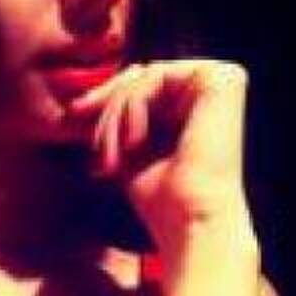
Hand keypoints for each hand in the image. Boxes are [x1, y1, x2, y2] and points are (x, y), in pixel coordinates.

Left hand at [69, 59, 261, 295]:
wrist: (187, 220)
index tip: (74, 114)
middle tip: (86, 130)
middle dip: (107, 104)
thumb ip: (115, 115)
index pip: (141, 82)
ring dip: (116, 114)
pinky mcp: (221, 79)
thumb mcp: (127, 144)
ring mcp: (221, 79)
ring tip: (114, 155)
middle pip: (140, 75)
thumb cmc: (159, 194)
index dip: (106, 97)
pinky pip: (157, 75)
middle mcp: (212, 86)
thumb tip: (77, 102)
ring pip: (143, 76)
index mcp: (196, 101)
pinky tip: (135, 141)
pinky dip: (134, 106)